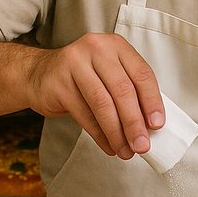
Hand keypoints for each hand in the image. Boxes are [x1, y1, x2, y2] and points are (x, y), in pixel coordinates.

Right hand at [24, 33, 163, 158]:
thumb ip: (130, 91)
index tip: (157, 125)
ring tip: (126, 151)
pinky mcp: (59, 83)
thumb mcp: (109, 73)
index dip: (152, 102)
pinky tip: (109, 146)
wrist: (39, 74)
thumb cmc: (83, 77)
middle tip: (142, 145)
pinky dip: (99, 135)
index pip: (142, 74)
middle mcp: (96, 48)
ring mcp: (75, 64)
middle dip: (134, 123)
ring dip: (117, 133)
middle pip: (122, 90)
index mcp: (116, 45)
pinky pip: (84, 115)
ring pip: (102, 104)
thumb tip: (151, 125)